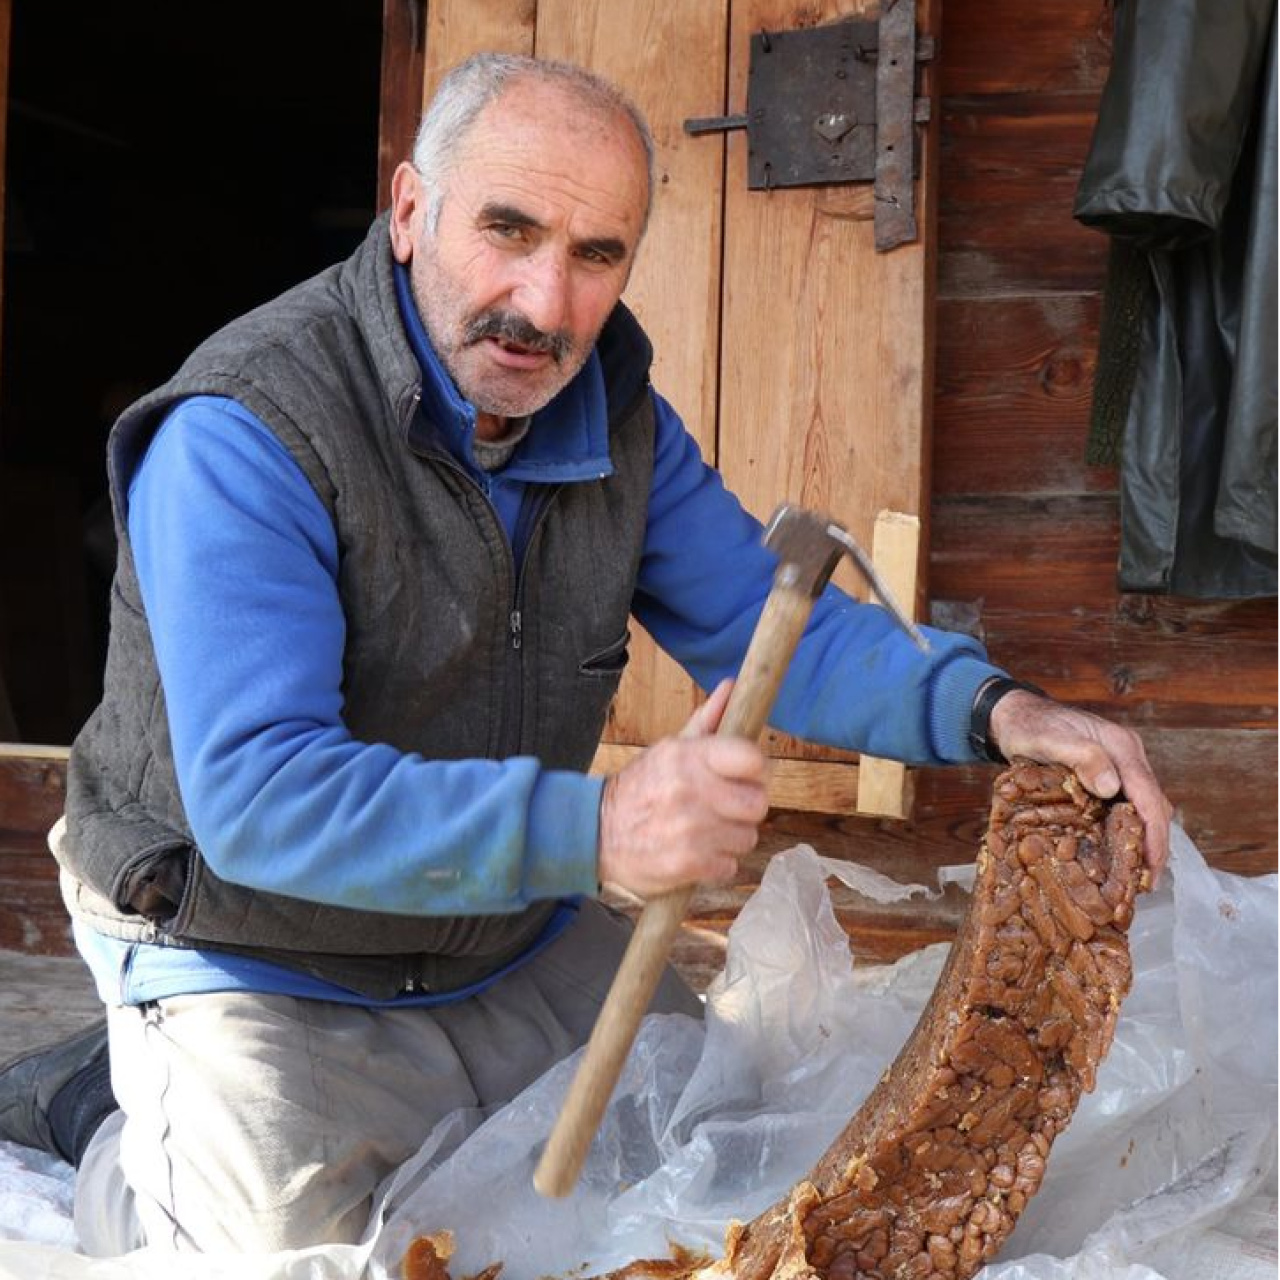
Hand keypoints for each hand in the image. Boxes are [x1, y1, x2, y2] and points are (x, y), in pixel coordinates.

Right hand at [598, 679, 768, 897]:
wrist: (596, 832)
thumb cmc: (640, 788)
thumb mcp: (668, 750)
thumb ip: (707, 721)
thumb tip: (732, 686)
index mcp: (687, 756)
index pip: (751, 759)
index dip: (757, 768)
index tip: (748, 774)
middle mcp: (690, 791)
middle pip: (758, 803)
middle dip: (746, 807)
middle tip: (727, 807)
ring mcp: (690, 830)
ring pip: (747, 837)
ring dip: (731, 837)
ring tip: (706, 830)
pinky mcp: (688, 864)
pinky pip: (730, 866)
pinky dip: (716, 863)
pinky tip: (696, 851)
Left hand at [989, 690, 1173, 881]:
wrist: (1013, 715)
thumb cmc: (1028, 726)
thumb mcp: (1049, 739)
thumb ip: (1081, 757)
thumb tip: (1111, 787)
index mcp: (1120, 745)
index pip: (1148, 793)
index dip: (1154, 831)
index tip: (1153, 864)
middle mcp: (1126, 755)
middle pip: (1152, 803)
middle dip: (1154, 842)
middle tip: (1148, 882)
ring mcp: (1118, 765)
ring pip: (1142, 807)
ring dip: (1142, 839)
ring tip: (1137, 876)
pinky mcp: (1106, 775)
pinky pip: (1125, 805)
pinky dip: (1126, 829)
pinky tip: (1118, 853)